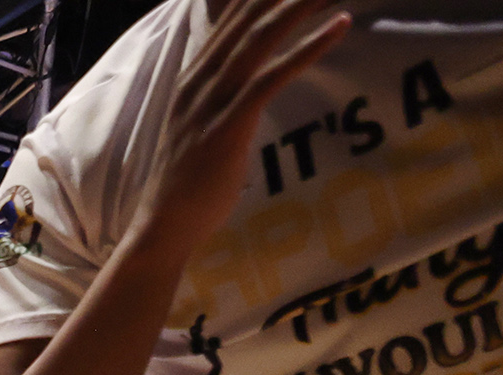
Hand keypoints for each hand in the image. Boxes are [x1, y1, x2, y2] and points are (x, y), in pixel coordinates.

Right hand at [135, 0, 349, 254]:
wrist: (163, 226)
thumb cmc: (186, 185)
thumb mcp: (200, 130)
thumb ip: (220, 103)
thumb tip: (247, 93)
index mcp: (192, 79)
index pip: (229, 21)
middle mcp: (199, 81)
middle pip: (247, 19)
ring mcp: (211, 102)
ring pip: (260, 37)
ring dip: (300, 5)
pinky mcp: (228, 125)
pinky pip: (271, 76)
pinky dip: (308, 47)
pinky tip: (339, 25)